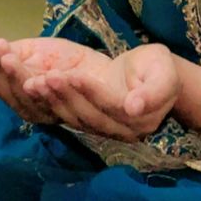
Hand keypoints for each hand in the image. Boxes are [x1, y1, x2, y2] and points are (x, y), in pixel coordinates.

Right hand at [0, 37, 87, 124]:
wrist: (113, 74)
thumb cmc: (71, 63)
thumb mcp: (38, 52)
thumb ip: (16, 54)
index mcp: (23, 98)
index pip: (2, 85)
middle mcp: (37, 111)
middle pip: (15, 98)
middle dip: (7, 74)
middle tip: (2, 53)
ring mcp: (57, 115)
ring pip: (35, 104)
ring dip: (23, 80)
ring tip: (13, 59)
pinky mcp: (82, 115)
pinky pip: (66, 105)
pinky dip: (55, 89)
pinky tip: (48, 74)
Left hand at [24, 43, 179, 140]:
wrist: (150, 76)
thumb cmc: (159, 68)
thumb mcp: (164, 72)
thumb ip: (154, 90)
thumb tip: (134, 107)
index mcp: (141, 120)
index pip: (111, 106)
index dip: (91, 91)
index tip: (73, 74)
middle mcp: (122, 132)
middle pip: (89, 114)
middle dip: (67, 95)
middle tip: (47, 76)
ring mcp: (105, 131)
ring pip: (75, 117)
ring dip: (54, 99)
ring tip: (36, 81)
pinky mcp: (89, 124)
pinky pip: (68, 115)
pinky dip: (51, 101)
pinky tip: (36, 86)